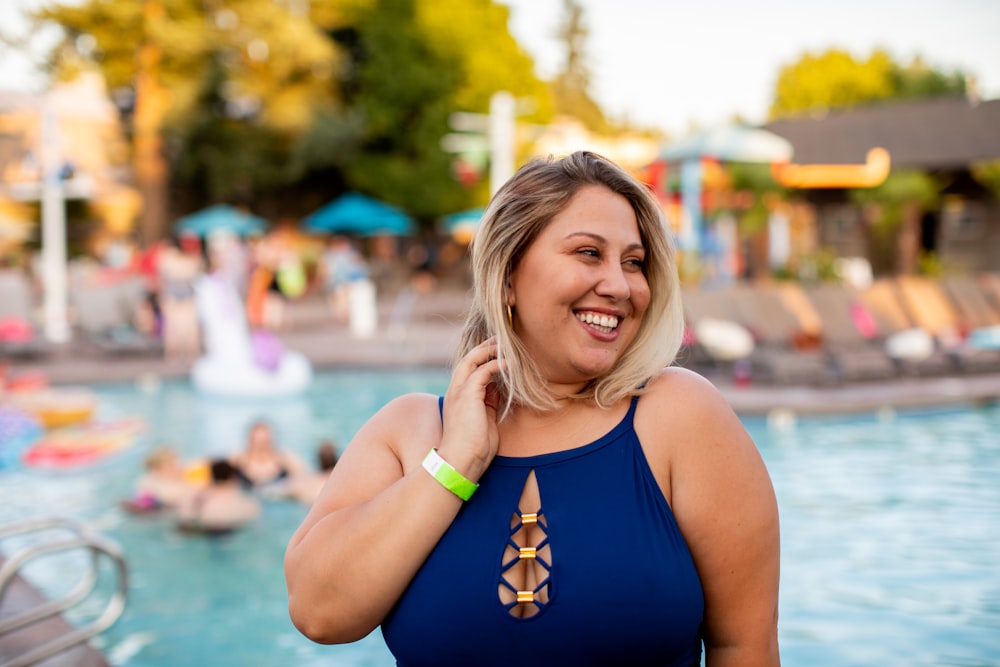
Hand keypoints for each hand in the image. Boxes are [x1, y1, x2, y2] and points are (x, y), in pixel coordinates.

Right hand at [439, 338, 503, 479]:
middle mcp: (455, 391)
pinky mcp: (468, 395)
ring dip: (490, 351)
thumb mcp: (484, 421)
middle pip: (468, 359)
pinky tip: (510, 364)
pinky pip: (483, 371)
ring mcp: (459, 392)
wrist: (460, 463)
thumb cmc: (473, 449)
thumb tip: (498, 390)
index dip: (483, 359)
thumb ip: (488, 404)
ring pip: (473, 360)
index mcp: (458, 398)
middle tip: (501, 340)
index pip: (469, 370)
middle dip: (485, 347)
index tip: (498, 353)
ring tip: (506, 346)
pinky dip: (497, 364)